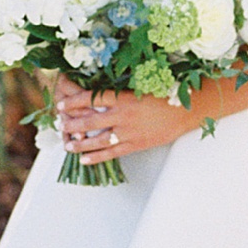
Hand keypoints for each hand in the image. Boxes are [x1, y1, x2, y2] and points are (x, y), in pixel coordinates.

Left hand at [53, 70, 197, 165]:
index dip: (73, 102)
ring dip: (80, 143)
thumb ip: (121, 91)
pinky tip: (84, 160)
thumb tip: (100, 93)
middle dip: (72, 124)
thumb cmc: (165, 95)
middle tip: (60, 126)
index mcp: (124, 97)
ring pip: (98, 139)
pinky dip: (97, 157)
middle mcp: (124, 115)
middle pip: (90, 120)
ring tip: (67, 145)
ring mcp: (129, 132)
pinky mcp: (136, 145)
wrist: (187, 111)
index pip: (91, 98)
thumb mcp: (142, 86)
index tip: (61, 105)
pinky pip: (112, 153)